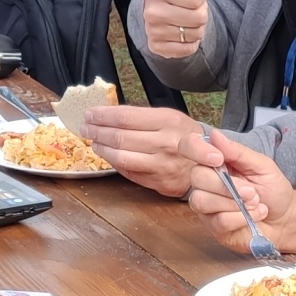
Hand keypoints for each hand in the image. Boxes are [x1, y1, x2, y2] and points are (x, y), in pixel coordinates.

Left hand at [80, 105, 215, 197]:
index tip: (90, 114)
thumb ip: (143, 117)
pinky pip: (128, 171)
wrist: (210, 165)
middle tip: (85, 127)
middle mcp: (165, 143)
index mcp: (168, 121)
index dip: (103, 116)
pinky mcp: (158, 182)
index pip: (126, 117)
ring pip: (120, 156)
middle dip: (97, 131)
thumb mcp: (171, 118)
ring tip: (93, 142)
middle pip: (119, 136)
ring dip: (101, 148)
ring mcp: (161, 165)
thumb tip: (109, 114)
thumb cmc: (186, 137)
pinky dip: (113, 162)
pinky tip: (107, 155)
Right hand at [141, 0, 207, 58]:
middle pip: (199, 17)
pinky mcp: (158, 48)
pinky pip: (189, 48)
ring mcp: (153, 32)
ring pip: (195, 34)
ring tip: (184, 16)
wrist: (163, 9)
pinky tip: (180, 30)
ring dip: (195, 26)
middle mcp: (151, 12)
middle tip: (187, 4)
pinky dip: (190, 41)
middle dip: (199, 10)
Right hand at [182, 133, 295, 253]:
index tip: (218, 158)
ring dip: (234, 203)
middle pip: (196, 176)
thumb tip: (214, 135)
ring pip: (202, 200)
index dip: (196, 150)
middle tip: (251, 191)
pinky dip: (241, 218)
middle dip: (227, 185)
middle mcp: (205, 182)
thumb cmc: (273, 190)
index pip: (189, 147)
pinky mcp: (213, 227)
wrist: (285, 218)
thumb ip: (237, 152)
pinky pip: (218, 221)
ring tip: (255, 203)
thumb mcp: (262, 165)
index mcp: (215, 162)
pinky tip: (254, 216)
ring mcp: (207, 206)